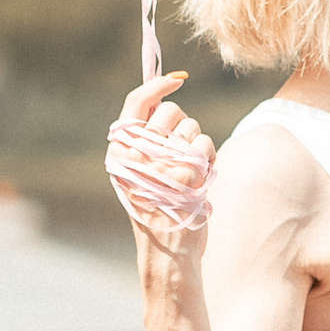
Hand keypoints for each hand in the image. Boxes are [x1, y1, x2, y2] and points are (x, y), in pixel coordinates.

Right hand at [108, 72, 215, 270]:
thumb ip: (145, 138)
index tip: (175, 80)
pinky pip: (206, 144)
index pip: (135, 103)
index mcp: (120, 151)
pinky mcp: (187, 173)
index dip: (156, 85)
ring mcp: (162, 162)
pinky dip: (209, 157)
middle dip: (183, 125)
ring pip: (192, 127)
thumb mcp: (138, 173)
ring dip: (197, 144)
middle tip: (181, 151)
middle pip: (169, 112)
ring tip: (188, 171)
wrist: (166, 250)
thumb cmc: (155, 207)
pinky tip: (200, 178)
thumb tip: (164, 99)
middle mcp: (137, 154)